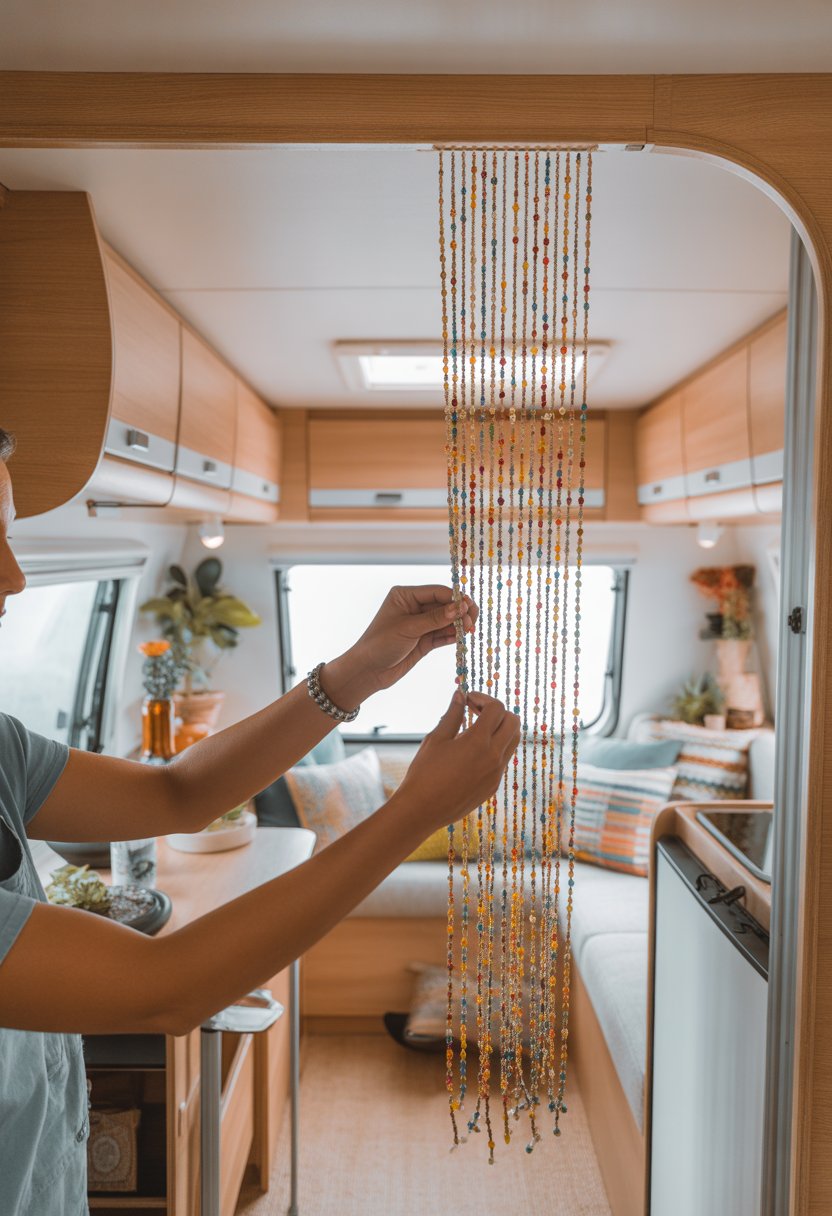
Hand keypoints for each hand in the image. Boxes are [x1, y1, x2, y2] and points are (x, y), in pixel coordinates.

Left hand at [321, 585, 476, 707]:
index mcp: (405, 596)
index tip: (468, 606)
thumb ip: (435, 618)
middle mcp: (414, 607)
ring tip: (470, 629)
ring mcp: (420, 624)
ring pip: (446, 621)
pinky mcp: (424, 641)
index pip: (436, 592)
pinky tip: (462, 637)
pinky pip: (443, 635)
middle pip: (444, 605)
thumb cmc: (380, 644)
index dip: (454, 598)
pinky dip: (453, 636)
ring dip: (458, 624)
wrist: (367, 671)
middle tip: (473, 619)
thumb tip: (460, 607)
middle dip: (459, 612)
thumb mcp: (408, 628)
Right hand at [397, 690, 520, 830]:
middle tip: (475, 711)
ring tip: (476, 729)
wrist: (422, 810)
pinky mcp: (494, 786)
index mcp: (478, 741)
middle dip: (497, 711)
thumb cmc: (424, 772)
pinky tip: (472, 751)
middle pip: (514, 722)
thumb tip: (459, 694)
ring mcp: (496, 773)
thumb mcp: (436, 739)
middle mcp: (494, 757)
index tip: (467, 699)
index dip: (483, 698)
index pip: (497, 708)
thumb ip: (452, 714)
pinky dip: (495, 748)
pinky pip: (503, 760)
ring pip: (513, 741)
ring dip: (500, 729)